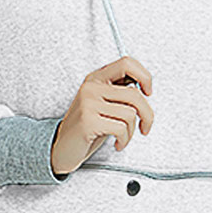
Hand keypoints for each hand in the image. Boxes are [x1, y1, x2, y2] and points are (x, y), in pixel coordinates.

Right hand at [51, 56, 154, 175]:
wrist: (62, 149)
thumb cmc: (87, 128)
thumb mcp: (103, 105)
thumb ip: (119, 93)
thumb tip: (145, 88)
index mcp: (96, 79)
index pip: (127, 63)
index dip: (145, 76)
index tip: (148, 92)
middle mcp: (91, 87)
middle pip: (134, 94)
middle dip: (147, 114)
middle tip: (145, 126)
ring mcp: (88, 103)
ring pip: (130, 114)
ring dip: (131, 132)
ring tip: (122, 137)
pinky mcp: (88, 121)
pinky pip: (121, 128)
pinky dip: (124, 140)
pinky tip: (117, 144)